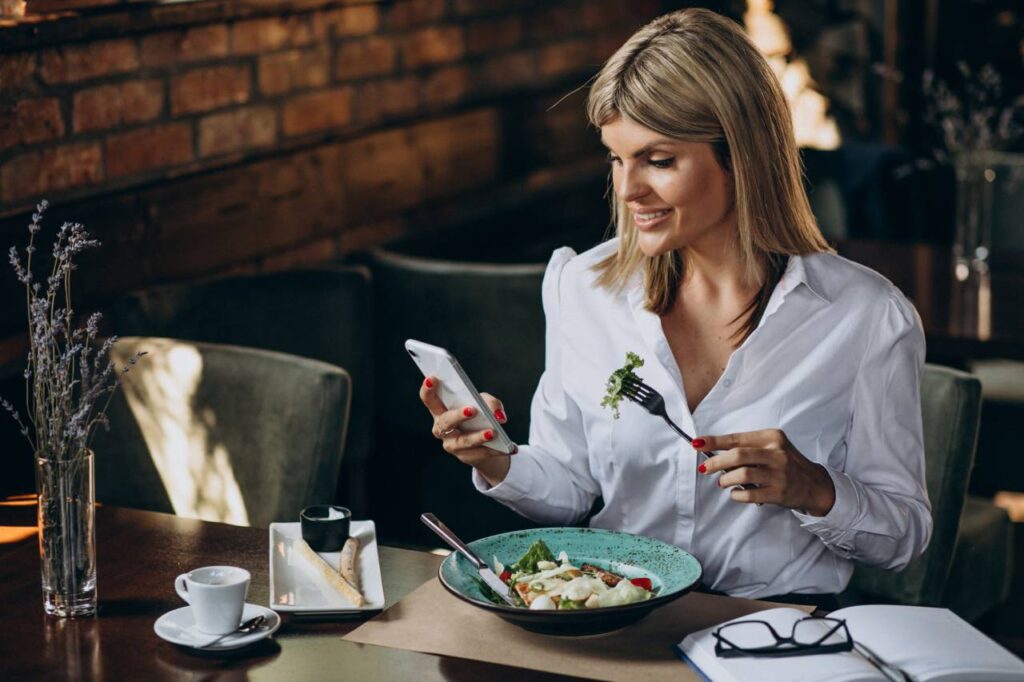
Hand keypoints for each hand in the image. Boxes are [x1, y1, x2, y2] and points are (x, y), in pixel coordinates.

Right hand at [419, 376, 513, 486]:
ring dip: (478, 436)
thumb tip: (497, 416)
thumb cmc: (480, 417)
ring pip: (463, 441)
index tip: (432, 378)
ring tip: (492, 432)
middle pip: (445, 421)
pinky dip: (496, 449)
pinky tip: (509, 447)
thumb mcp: (485, 404)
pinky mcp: (466, 457)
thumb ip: (490, 402)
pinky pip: (480, 453)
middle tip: (472, 409)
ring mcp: (452, 445)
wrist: (488, 445)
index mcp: (441, 411)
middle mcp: (442, 429)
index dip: (428, 389)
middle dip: (457, 415)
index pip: (429, 399)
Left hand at [694, 429, 834, 515]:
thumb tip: (713, 452)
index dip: (714, 442)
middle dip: (716, 462)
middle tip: (705, 468)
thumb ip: (747, 448)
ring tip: (722, 482)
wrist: (813, 484)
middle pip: (738, 455)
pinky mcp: (779, 492)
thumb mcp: (771, 447)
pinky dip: (737, 494)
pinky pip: (750, 494)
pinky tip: (736, 493)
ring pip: (742, 474)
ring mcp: (779, 474)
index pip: (737, 438)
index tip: (697, 444)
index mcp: (772, 437)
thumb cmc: (785, 463)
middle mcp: (777, 453)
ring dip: (726, 479)